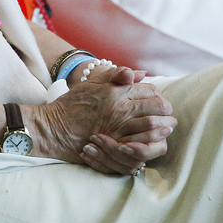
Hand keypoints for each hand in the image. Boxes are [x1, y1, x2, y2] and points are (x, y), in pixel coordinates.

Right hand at [26, 74, 175, 175]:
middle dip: (167, 113)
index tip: (161, 102)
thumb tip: (141, 74)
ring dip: (164, 129)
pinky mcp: (113, 147)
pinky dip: (151, 146)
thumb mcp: (92, 83)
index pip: (150, 91)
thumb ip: (116, 76)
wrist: (52, 128)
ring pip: (153, 129)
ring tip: (167, 130)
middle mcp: (119, 109)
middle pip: (156, 109)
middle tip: (170, 117)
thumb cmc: (71, 104)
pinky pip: (141, 148)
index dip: (159, 96)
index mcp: (116, 91)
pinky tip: (153, 145)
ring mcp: (117, 129)